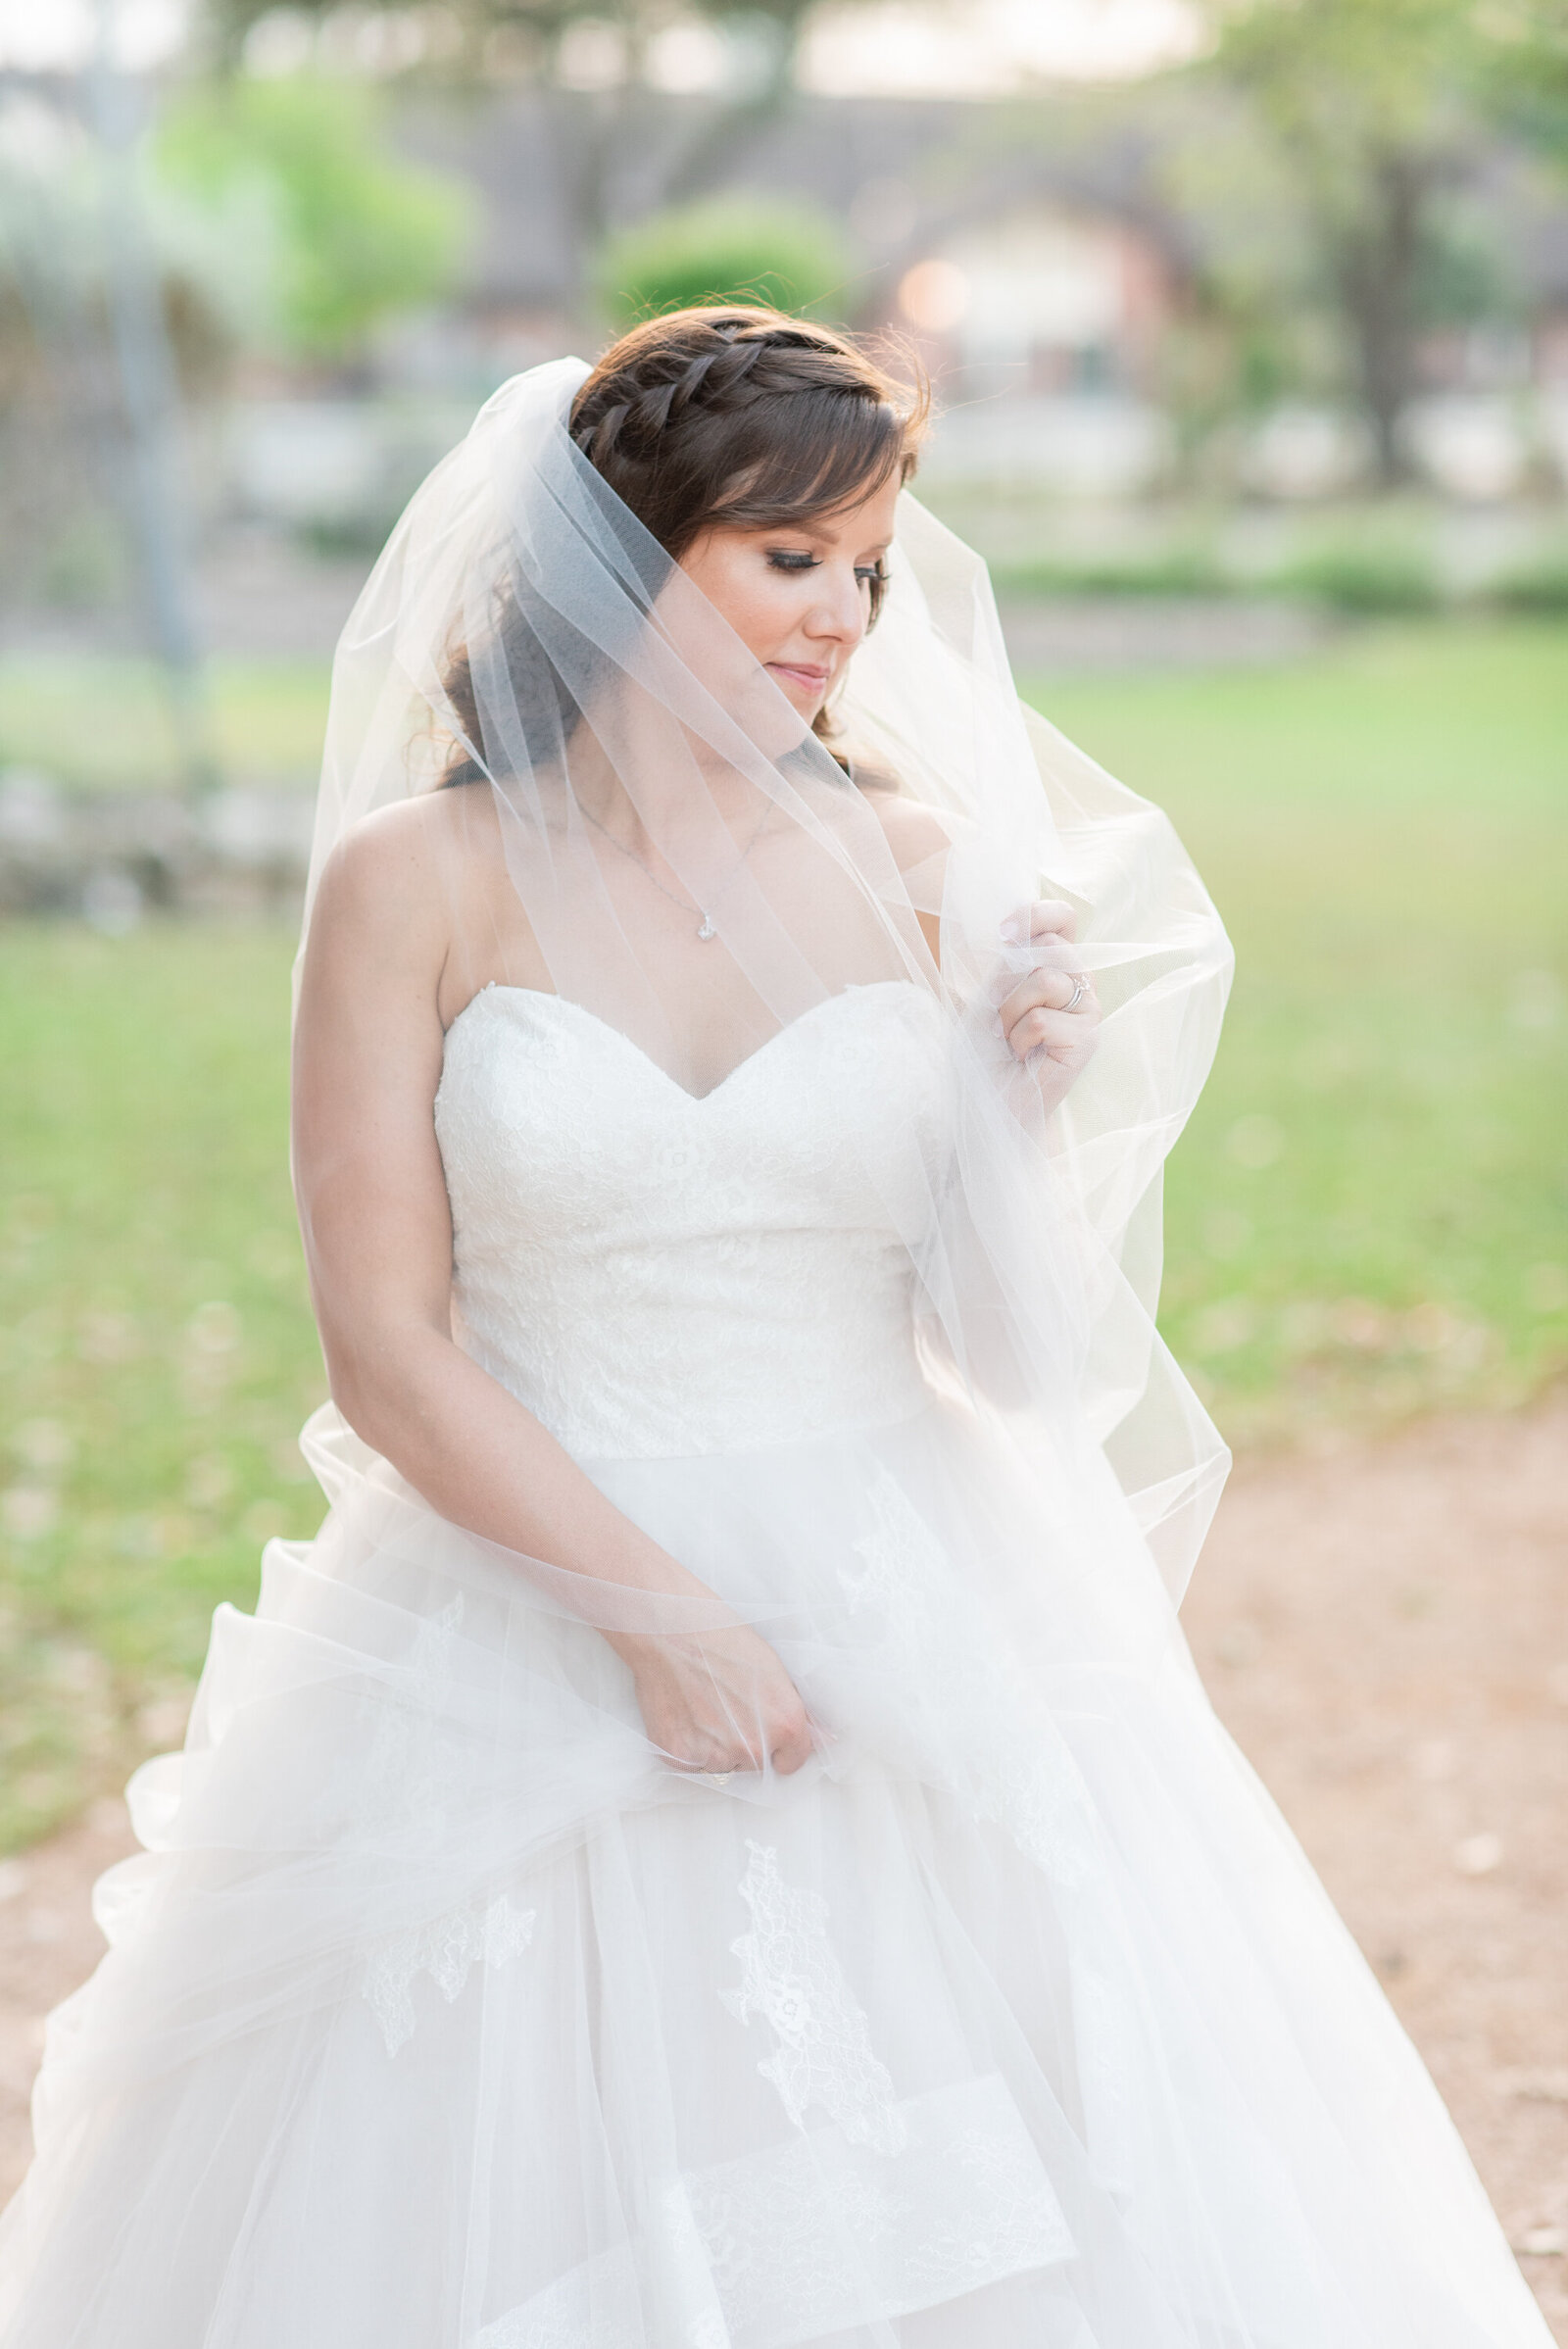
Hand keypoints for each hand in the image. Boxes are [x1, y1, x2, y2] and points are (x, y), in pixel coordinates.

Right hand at [618, 1622, 815, 1777]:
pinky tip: (684, 1713)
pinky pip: (691, 1764)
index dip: (780, 1748)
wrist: (672, 1630)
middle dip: (745, 1743)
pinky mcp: (680, 1757)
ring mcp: (715, 1756)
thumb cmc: (723, 1639)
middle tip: (727, 1707)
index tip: (769, 1738)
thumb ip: (796, 1710)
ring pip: (722, 1765)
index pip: (792, 1762)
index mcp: (786, 1724)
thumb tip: (824, 1738)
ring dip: (715, 1747)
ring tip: (702, 1706)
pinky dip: (688, 1746)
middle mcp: (754, 1747)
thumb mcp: (774, 1669)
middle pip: (755, 1764)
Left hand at [995, 899, 1099, 1104]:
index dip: (1038, 914)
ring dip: (1011, 1012)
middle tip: (1001, 1019)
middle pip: (1052, 946)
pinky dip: (1020, 1037)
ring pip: (1047, 979)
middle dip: (1010, 981)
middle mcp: (1077, 984)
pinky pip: (1043, 1018)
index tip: (1004, 933)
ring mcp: (1087, 1011)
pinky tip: (1024, 1056)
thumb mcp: (988, 996)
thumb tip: (1027, 936)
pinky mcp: (1087, 1040)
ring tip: (1011, 1040)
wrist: (987, 1104)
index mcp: (1054, 967)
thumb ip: (1010, 964)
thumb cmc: (984, 1054)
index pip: (1062, 920)